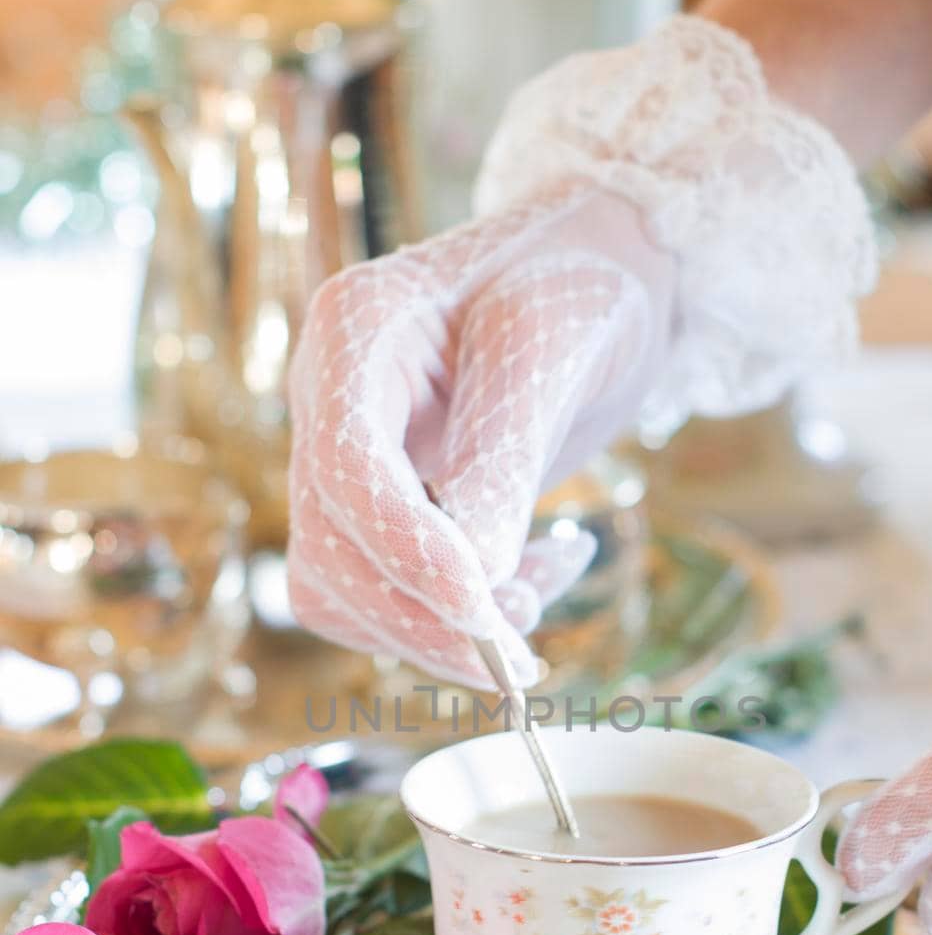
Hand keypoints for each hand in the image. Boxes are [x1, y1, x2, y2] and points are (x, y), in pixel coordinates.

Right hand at [287, 189, 673, 688]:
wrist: (598, 278)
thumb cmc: (577, 284)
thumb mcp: (552, 349)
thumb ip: (503, 458)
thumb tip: (475, 579)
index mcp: (352, 329)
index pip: (345, 468)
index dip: (406, 553)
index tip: (485, 613)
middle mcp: (330, 399)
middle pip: (330, 547)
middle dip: (423, 616)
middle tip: (523, 656)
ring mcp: (349, 458)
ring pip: (343, 587)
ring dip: (436, 630)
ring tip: (537, 603)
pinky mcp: (382, 507)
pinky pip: (386, 594)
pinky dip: (452, 620)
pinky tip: (531, 584)